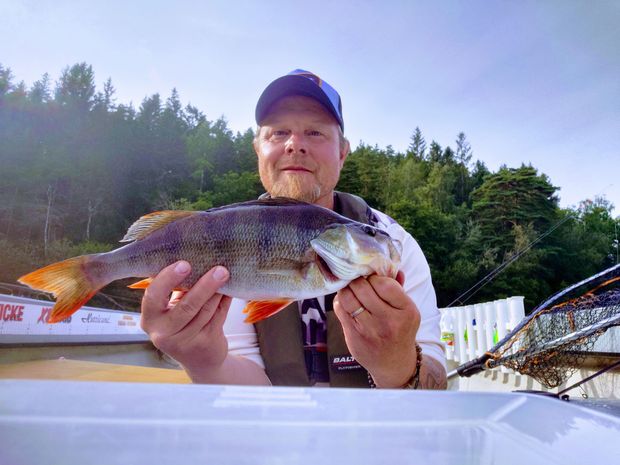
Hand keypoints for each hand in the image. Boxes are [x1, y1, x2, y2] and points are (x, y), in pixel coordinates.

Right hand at [140, 261, 231, 377]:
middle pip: (186, 306)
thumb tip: (194, 256)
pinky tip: (229, 289)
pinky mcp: (204, 344)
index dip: (168, 279)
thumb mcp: (172, 308)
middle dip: (204, 285)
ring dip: (217, 291)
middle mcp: (162, 334)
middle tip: (220, 269)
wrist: (200, 358)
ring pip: (205, 311)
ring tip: (225, 275)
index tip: (184, 263)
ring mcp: (184, 342)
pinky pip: (217, 317)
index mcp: (150, 319)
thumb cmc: (183, 323)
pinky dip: (224, 301)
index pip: (153, 296)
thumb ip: (177, 288)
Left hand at [333, 271, 420, 387]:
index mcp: (406, 311)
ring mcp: (370, 330)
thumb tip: (390, 266)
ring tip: (351, 289)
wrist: (394, 363)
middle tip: (357, 280)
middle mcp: (388, 321)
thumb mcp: (407, 310)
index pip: (384, 283)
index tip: (372, 278)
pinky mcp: (354, 336)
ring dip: (347, 289)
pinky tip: (347, 302)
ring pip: (347, 297)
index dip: (374, 277)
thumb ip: (398, 288)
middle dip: (358, 280)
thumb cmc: (400, 330)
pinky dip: (341, 301)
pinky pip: (340, 309)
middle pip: (363, 288)